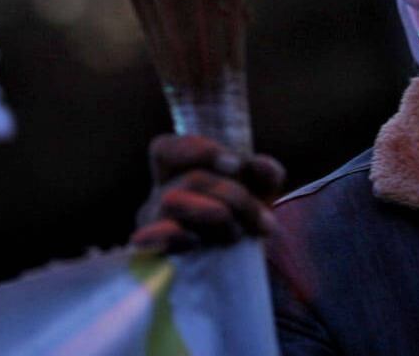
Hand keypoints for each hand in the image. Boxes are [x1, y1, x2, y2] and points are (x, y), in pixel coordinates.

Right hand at [131, 134, 285, 253]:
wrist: (239, 271)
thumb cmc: (240, 221)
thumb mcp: (258, 195)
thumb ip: (265, 174)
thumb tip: (262, 165)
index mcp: (177, 173)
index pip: (166, 148)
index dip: (198, 150)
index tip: (236, 165)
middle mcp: (159, 194)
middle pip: (189, 179)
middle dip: (233, 195)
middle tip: (263, 221)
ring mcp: (153, 224)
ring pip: (172, 201)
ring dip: (214, 213)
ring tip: (237, 233)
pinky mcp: (153, 253)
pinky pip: (152, 236)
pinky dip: (174, 234)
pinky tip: (197, 242)